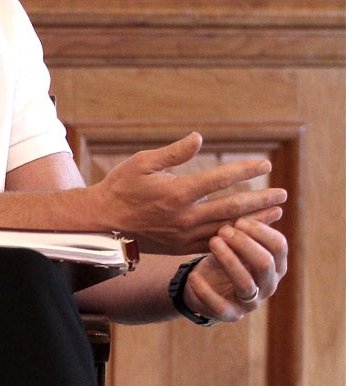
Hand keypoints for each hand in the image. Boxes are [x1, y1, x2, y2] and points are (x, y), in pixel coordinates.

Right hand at [94, 133, 286, 254]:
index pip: (220, 179)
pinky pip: (215, 244)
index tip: (265, 165)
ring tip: (276, 213)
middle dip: (261, 200)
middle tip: (283, 193)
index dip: (246, 171)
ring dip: (255, 221)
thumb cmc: (120, 187)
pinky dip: (236, 237)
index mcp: (177, 193)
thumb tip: (199, 137)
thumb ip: (174, 152)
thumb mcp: (142, 162)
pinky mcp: (182, 248)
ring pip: (228, 229)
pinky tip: (250, 232)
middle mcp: (185, 217)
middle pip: (232, 207)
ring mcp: (185, 235)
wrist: (102, 224)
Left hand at [183, 214, 287, 322]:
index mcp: (276, 264)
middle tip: (222, 231)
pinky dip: (205, 290)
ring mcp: (251, 302)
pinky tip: (194, 275)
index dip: (260, 231)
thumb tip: (275, 206)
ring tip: (212, 243)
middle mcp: (268, 285)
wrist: (202, 283)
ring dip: (228, 261)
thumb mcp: (235, 240)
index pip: (278, 246)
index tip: (238, 220)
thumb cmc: (223, 255)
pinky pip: (219, 305)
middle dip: (243, 244)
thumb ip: (251, 226)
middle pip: (265, 263)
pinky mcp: (230, 315)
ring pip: (245, 282)